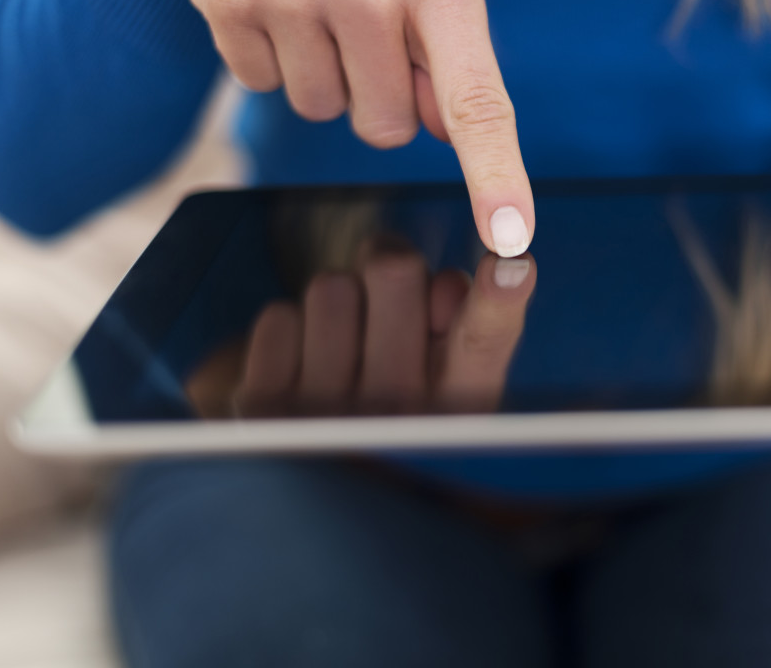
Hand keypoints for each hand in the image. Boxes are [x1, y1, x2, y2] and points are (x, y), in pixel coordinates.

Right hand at [133, 0, 533, 256]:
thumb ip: (449, 56)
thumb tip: (436, 129)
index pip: (477, 103)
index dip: (496, 176)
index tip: (508, 234)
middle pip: (384, 130)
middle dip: (379, 94)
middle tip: (366, 21)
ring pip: (321, 112)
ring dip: (323, 73)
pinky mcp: (229, 1)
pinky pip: (260, 85)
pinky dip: (269, 55)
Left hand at [222, 251, 535, 417]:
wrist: (319, 505)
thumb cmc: (406, 418)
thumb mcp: (462, 385)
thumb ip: (471, 321)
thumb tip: (445, 285)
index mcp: (461, 409)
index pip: (484, 341)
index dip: (499, 297)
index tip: (508, 265)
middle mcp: (397, 420)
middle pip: (393, 268)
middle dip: (391, 268)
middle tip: (390, 296)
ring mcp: (323, 415)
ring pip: (330, 286)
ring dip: (338, 305)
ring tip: (345, 351)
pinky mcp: (262, 412)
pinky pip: (278, 319)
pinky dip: (290, 335)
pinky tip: (306, 373)